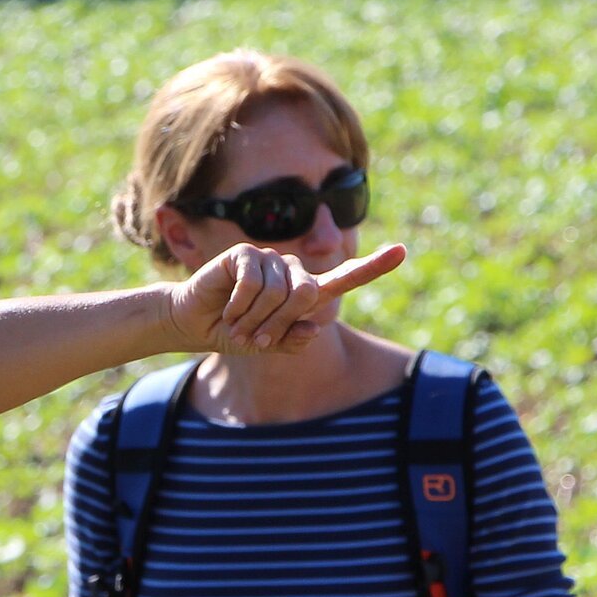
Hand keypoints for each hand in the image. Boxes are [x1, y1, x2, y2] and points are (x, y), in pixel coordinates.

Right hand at [163, 243, 405, 353]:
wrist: (195, 324)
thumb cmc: (236, 333)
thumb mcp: (268, 345)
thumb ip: (293, 340)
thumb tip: (315, 328)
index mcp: (305, 292)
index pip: (345, 278)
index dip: (374, 266)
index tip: (401, 251)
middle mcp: (292, 272)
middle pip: (307, 294)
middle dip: (279, 324)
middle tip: (257, 338)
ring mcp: (269, 259)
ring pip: (277, 292)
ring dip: (254, 319)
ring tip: (238, 324)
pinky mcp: (245, 254)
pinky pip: (253, 283)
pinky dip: (239, 305)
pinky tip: (227, 309)